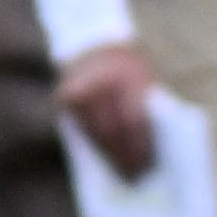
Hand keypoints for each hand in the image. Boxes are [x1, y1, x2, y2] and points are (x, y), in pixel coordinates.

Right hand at [61, 40, 160, 180]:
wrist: (95, 40)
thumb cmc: (130, 66)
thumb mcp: (145, 79)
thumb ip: (147, 108)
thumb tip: (152, 153)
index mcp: (129, 74)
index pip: (134, 119)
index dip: (141, 146)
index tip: (148, 166)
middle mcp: (101, 81)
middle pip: (112, 129)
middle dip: (125, 155)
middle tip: (135, 176)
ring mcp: (79, 89)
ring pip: (94, 132)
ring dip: (108, 154)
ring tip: (122, 172)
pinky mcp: (63, 97)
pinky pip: (81, 128)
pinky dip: (93, 143)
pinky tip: (104, 156)